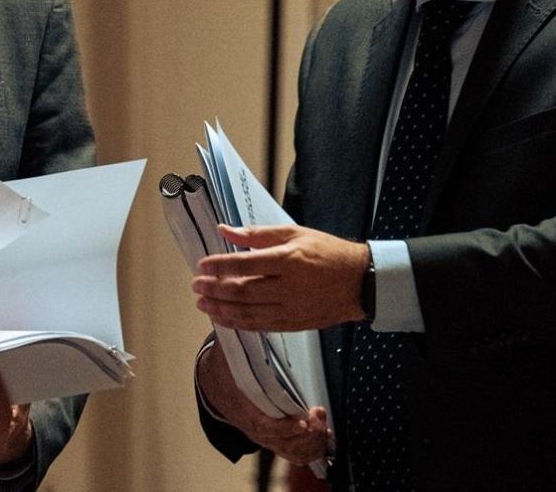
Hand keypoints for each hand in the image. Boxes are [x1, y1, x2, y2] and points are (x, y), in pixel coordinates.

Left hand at [191, 223, 369, 330]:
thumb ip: (257, 234)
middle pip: (242, 291)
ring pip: (248, 312)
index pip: (245, 264)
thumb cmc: (327, 252)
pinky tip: (223, 318)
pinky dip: (238, 323)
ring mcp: (290, 308)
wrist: (359, 282)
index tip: (202, 265)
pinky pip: (260, 325)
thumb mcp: (294, 233)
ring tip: (202, 303)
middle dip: (215, 289)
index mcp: (288, 260)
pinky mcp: (293, 323)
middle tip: (196, 286)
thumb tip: (226, 230)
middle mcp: (287, 287)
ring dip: (221, 309)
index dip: (220, 266)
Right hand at [197, 339, 329, 464]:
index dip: (284, 427)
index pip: (263, 425)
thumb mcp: (227, 348)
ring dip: (313, 443)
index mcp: (242, 406)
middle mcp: (253, 427)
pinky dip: (312, 448)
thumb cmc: (227, 364)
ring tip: (323, 421)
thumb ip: (232, 333)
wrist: (215, 384)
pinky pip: (295, 455)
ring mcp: (265, 437)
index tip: (303, 421)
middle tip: (319, 415)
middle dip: (306, 436)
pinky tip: (323, 431)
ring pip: (292, 453)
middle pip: (283, 444)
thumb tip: (228, 314)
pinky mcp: (275, 439)